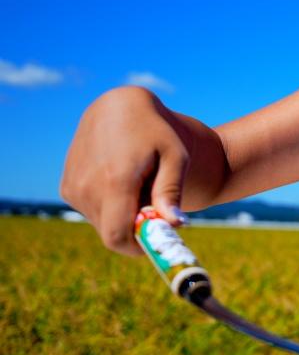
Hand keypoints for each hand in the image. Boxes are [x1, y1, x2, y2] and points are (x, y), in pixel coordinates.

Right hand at [60, 87, 190, 256]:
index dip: (139, 247)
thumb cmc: (156, 132)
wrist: (119, 108)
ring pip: (102, 223)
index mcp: (115, 180)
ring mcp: (73, 187)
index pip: (118, 236)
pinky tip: (121, 180)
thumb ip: (171, 191)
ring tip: (139, 184)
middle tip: (157, 207)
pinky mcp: (67, 187)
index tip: (159, 239)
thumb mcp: (175, 156)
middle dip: (136, 229)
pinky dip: (110, 205)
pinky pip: (92, 211)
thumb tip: (174, 224)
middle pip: (112, 232)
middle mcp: (87, 186)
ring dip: (123, 215)